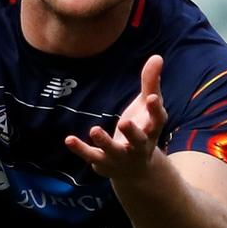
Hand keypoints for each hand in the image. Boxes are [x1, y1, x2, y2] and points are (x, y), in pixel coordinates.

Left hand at [64, 55, 166, 181]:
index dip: (154, 109)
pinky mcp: (103, 162)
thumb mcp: (147, 108)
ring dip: (104, 142)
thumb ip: (151, 82)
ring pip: (113, 150)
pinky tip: (69, 139)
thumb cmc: (143, 129)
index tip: (152, 98)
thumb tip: (157, 56)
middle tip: (124, 123)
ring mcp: (120, 156)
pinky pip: (92, 155)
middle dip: (132, 133)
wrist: (136, 171)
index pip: (157, 120)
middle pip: (138, 140)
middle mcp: (138, 146)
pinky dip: (80, 149)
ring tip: (94, 130)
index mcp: (151, 130)